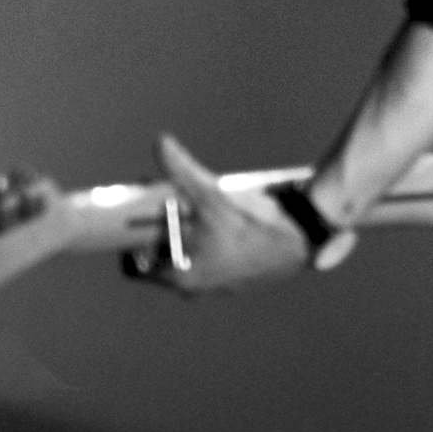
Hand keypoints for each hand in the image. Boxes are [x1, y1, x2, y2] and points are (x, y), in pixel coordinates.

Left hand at [134, 133, 307, 295]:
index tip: (134, 220)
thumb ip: (181, 170)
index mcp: (182, 278)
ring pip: (187, 259)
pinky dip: (207, 241)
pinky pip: (211, 259)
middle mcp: (197, 288)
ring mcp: (219, 285)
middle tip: (163, 206)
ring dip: (185, 236)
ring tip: (192, 208)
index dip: (129, 244)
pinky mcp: (238, 277)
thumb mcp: (211, 194)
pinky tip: (219, 218)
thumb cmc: (252, 224)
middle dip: (159, 234)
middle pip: (160, 260)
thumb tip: (160, 143)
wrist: (303, 237)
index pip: (135, 269)